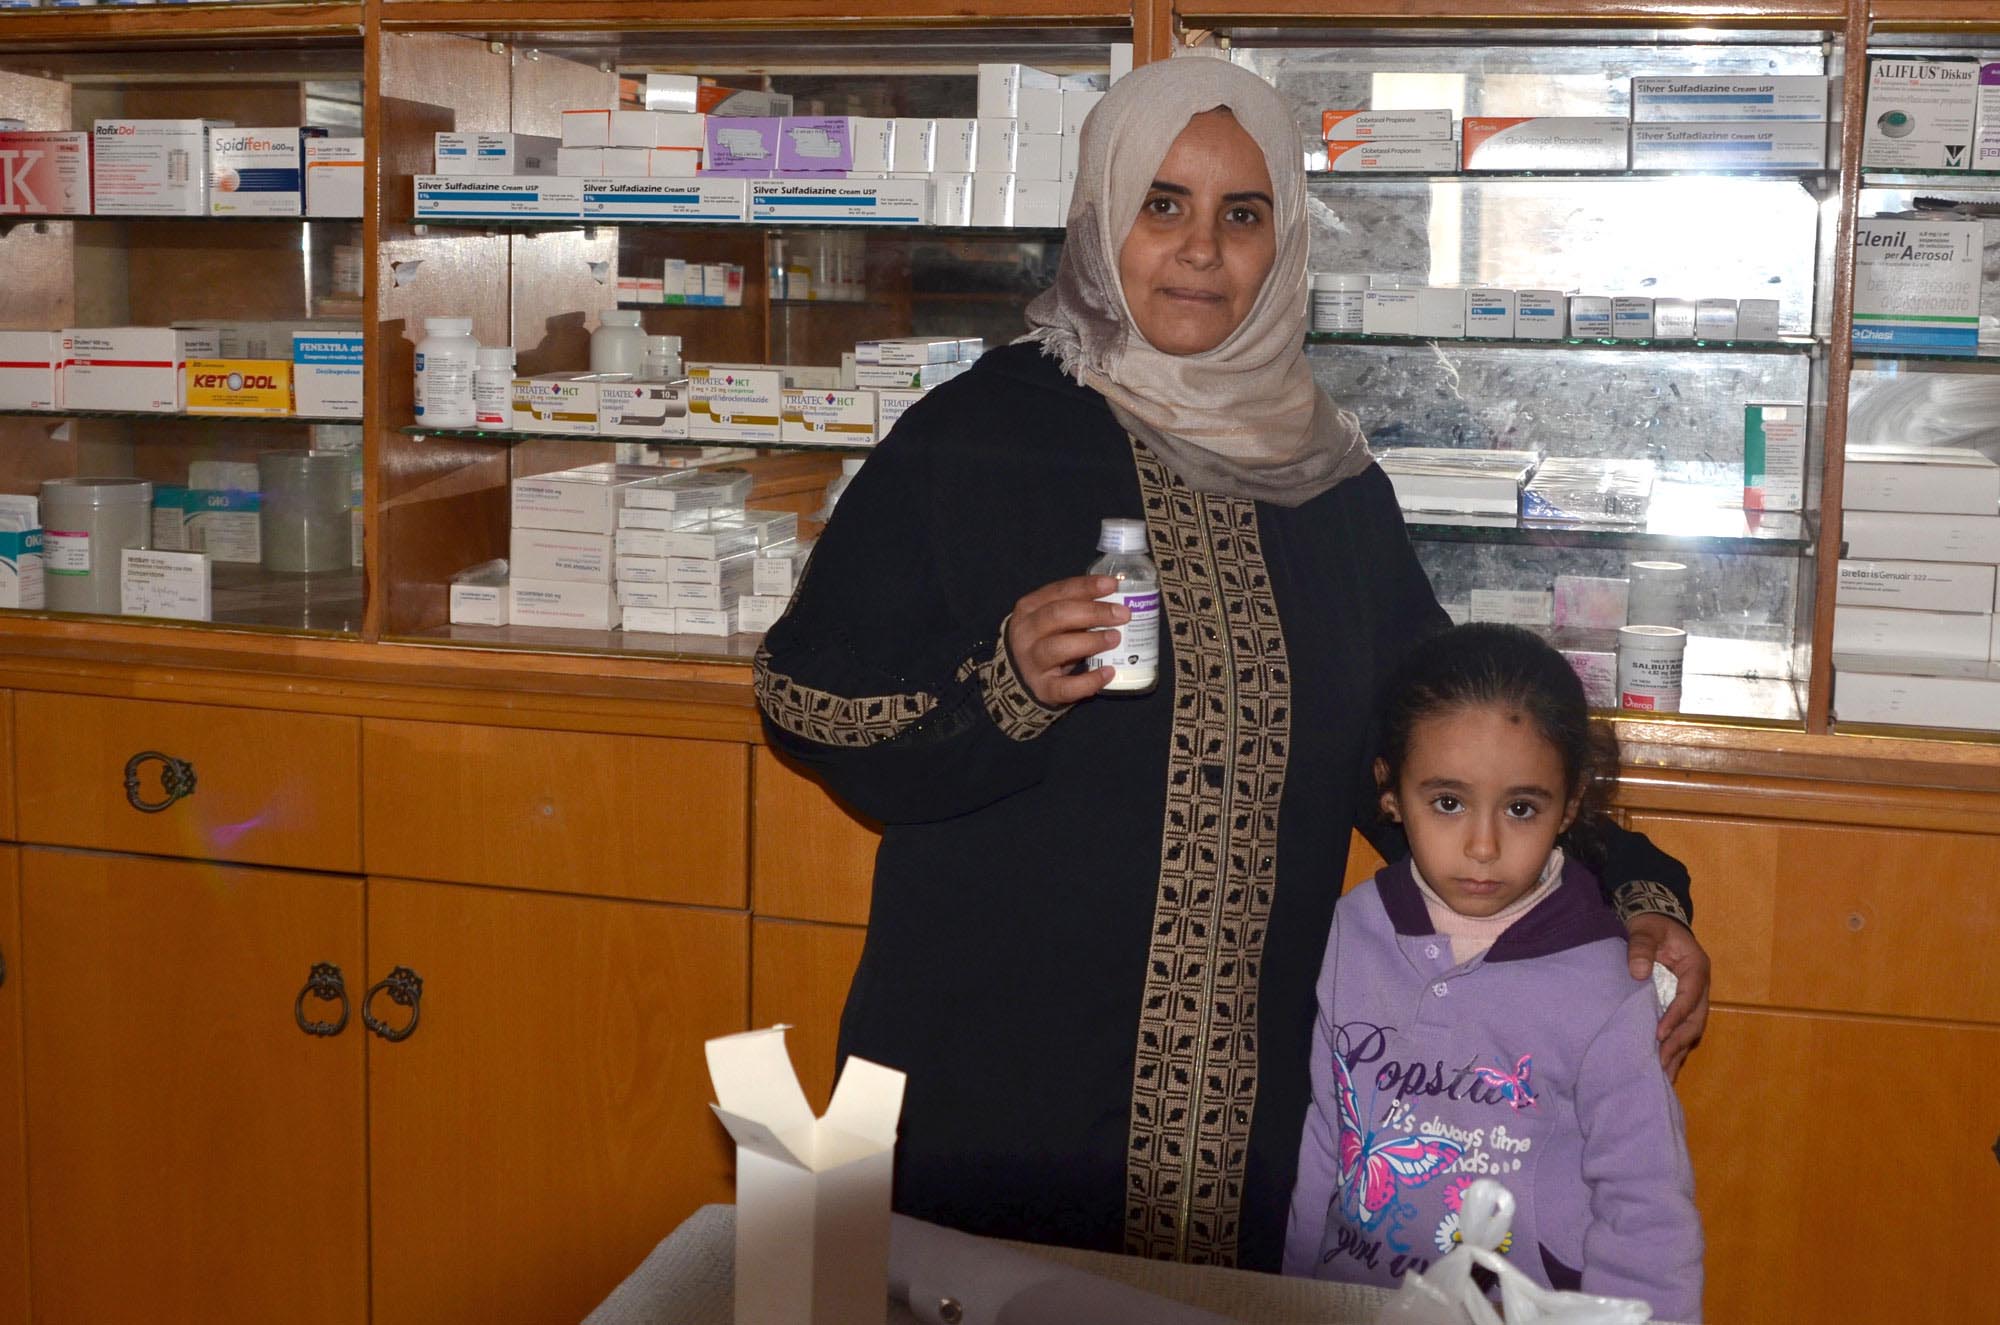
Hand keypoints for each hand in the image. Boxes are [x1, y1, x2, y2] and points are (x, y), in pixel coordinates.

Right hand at [1007, 575, 1125, 706]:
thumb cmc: (1048, 639)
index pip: (1059, 591)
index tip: (1113, 585)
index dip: (1087, 586)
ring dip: (1091, 641)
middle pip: (1058, 615)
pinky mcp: (1042, 689)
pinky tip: (1109, 672)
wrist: (1022, 676)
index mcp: (1029, 608)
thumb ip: (1078, 607)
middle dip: (1093, 612)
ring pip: (1058, 648)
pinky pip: (1065, 687)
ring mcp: (1031, 663)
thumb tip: (1118, 599)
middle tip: (1123, 614)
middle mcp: (1025, 633)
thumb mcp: (1055, 618)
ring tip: (1116, 638)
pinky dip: (1089, 680)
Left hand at [1625, 913, 1710, 1079]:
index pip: (1689, 997)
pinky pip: (1682, 1030)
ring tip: (1663, 1075)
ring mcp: (1693, 998)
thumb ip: (1641, 947)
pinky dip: (1674, 1048)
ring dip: (1678, 1051)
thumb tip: (1638, 972)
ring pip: (1691, 1030)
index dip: (1675, 1016)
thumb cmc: (1652, 926)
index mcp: (1696, 968)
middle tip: (1660, 1062)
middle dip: (1678, 1042)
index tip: (1659, 1033)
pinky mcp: (1681, 1005)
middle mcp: (1700, 987)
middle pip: (1695, 1020)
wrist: (1655, 923)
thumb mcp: (1645, 930)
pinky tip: (1664, 1067)